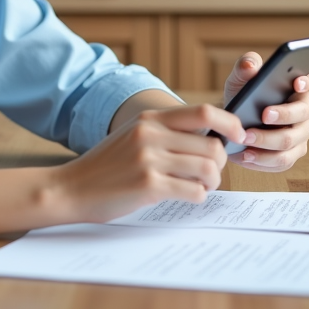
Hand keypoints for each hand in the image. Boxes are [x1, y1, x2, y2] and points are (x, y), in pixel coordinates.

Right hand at [55, 104, 246, 223]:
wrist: (70, 188)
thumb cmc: (105, 166)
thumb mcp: (132, 136)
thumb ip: (164, 132)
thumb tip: (210, 136)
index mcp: (149, 119)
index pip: (203, 111)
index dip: (230, 123)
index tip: (238, 136)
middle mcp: (150, 134)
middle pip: (212, 145)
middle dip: (220, 163)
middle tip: (211, 175)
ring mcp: (149, 160)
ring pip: (208, 169)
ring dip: (211, 182)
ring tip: (200, 187)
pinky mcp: (148, 186)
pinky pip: (194, 191)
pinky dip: (198, 197)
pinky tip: (186, 197)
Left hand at [223, 52, 308, 171]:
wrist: (233, 120)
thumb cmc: (243, 94)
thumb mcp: (240, 78)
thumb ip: (245, 66)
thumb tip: (250, 65)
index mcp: (299, 85)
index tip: (297, 82)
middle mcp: (305, 110)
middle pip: (303, 113)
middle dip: (284, 114)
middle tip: (263, 115)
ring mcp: (301, 133)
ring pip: (291, 141)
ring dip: (267, 141)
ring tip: (245, 138)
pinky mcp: (292, 153)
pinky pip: (282, 160)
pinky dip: (262, 160)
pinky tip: (245, 155)